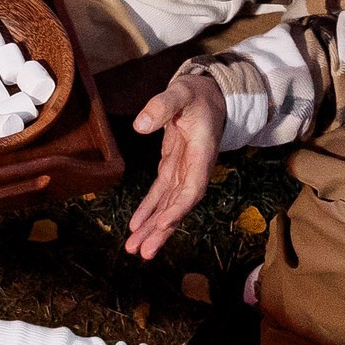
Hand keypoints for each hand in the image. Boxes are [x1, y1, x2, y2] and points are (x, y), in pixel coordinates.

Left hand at [125, 74, 225, 259]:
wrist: (210, 96)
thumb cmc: (197, 94)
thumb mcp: (181, 92)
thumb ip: (162, 105)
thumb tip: (140, 126)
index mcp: (201, 154)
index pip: (192, 188)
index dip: (178, 208)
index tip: (163, 225)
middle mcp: (195, 169)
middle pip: (178, 206)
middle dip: (162, 230)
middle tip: (143, 252)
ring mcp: (184, 171)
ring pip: (169, 205)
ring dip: (153, 227)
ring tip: (134, 249)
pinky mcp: (173, 169)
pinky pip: (161, 195)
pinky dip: (149, 210)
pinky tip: (136, 227)